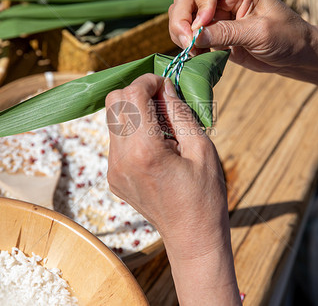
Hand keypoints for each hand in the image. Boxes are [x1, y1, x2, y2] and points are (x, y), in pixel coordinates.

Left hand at [106, 74, 239, 304]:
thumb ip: (180, 113)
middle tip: (163, 100)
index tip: (167, 85)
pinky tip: (156, 143)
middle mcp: (121, 158)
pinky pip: (116, 140)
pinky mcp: (113, 177)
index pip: (132, 94)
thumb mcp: (202, 149)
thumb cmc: (205, 194)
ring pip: (112, 118)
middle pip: (113, 101)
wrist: (191, 236)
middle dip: (137, 91)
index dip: (149, 81)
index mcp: (144, 150)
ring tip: (162, 123)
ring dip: (134, 110)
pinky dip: (133, 130)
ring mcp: (113, 169)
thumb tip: (165, 86)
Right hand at [168, 0, 314, 72]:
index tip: (203, 27)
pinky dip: (188, 45)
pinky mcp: (213, 32)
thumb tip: (194, 36)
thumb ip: (226, 33)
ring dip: (181, 34)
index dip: (199, 5)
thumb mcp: (259, 34)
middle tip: (188, 44)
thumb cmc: (287, 38)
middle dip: (182, 21)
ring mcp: (216, 13)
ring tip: (193, 52)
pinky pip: (189, 34)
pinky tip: (198, 56)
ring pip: (182, 15)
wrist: (295, 56)